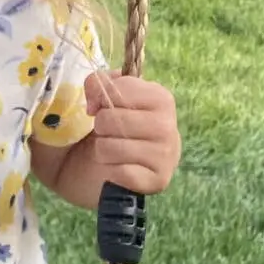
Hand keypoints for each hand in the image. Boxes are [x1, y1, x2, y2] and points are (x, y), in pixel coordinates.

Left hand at [84, 71, 179, 194]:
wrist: (112, 165)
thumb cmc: (111, 126)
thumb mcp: (103, 96)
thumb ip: (97, 83)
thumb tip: (95, 101)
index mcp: (161, 98)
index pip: (120, 89)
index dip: (100, 96)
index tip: (99, 107)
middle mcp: (168, 125)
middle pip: (112, 119)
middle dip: (100, 126)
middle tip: (108, 132)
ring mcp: (166, 155)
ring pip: (111, 147)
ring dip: (102, 150)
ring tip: (111, 150)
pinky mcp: (158, 181)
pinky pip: (121, 173)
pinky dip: (112, 171)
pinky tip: (118, 169)